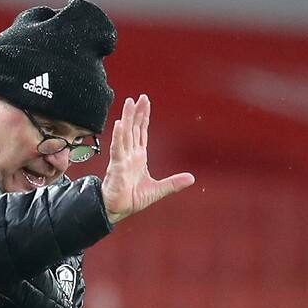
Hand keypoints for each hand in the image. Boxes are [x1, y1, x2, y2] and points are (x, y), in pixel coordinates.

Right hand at [101, 94, 194, 223]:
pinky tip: (120, 124)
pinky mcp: (116, 166)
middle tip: (139, 97)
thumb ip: (174, 183)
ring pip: (125, 134)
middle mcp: (129, 154)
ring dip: (127, 118)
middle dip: (136, 112)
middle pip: (133, 128)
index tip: (145, 103)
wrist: (117, 210)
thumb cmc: (131, 199)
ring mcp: (122, 159)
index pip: (141, 132)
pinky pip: (117, 149)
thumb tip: (192, 178)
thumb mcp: (158, 190)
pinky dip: (118, 136)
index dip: (143, 117)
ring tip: (128, 103)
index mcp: (138, 157)